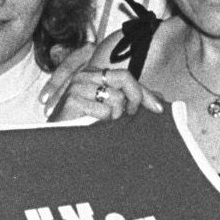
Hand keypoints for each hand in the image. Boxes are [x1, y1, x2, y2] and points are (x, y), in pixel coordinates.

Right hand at [45, 56, 162, 122]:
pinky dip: (103, 122)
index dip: (143, 93)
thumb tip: (161, 103)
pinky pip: (105, 111)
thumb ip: (134, 102)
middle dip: (132, 101)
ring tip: (102, 123)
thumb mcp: (114, 111)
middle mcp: (85, 76)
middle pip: (124, 79)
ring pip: (116, 98)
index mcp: (94, 75)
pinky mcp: (73, 99)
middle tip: (127, 116)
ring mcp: (77, 85)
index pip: (127, 76)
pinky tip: (91, 126)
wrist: (58, 144)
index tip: (158, 110)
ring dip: (115, 116)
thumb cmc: (86, 127)